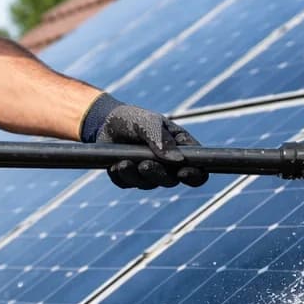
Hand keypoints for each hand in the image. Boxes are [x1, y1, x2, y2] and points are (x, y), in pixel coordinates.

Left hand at [82, 93, 208, 189]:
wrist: (105, 122)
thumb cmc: (133, 119)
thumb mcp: (148, 123)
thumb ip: (162, 139)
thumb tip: (177, 160)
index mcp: (180, 148)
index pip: (198, 168)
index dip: (195, 175)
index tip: (182, 172)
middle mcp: (168, 164)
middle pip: (171, 180)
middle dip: (157, 174)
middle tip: (143, 164)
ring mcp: (149, 173)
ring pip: (148, 185)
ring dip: (135, 175)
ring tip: (123, 162)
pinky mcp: (130, 178)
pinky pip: (128, 184)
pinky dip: (121, 176)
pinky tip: (114, 165)